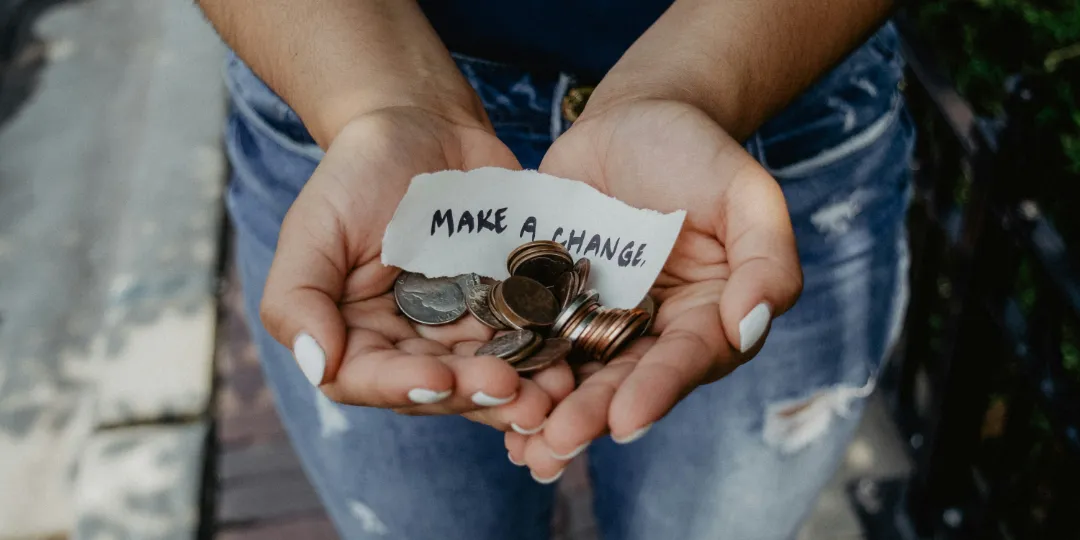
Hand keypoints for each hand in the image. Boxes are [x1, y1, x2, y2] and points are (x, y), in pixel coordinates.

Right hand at [259, 107, 574, 431]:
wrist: (424, 126)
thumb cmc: (357, 174)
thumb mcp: (314, 227)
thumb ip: (297, 298)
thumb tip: (317, 365)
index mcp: (356, 335)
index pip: (370, 379)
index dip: (405, 387)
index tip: (440, 379)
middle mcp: (410, 344)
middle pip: (440, 388)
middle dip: (476, 394)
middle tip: (513, 391)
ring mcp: (463, 329)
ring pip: (490, 375)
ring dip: (522, 391)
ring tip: (553, 393)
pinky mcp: (508, 308)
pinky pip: (530, 340)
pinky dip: (549, 354)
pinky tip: (572, 360)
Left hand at [505, 100, 802, 479]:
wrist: (634, 118)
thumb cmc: (699, 152)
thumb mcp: (747, 193)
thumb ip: (766, 259)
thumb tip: (750, 326)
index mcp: (707, 318)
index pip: (686, 360)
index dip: (658, 390)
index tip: (627, 420)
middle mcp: (653, 332)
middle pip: (624, 381)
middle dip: (592, 415)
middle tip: (557, 444)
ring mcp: (598, 319)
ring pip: (575, 374)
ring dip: (548, 412)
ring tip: (521, 446)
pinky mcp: (551, 302)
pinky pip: (531, 339)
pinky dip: (513, 369)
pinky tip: (486, 399)